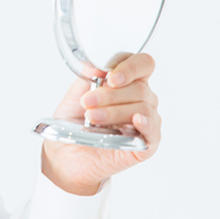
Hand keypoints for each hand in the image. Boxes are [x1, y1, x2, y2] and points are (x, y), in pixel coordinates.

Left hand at [41, 53, 161, 194]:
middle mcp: (141, 100)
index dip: (130, 67)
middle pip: (140, 88)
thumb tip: (96, 64)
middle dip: (110, 94)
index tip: (110, 77)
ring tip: (92, 118)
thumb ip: (88, 77)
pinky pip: (154, 131)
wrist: (65, 154)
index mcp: (128, 83)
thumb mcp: (75, 95)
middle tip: (87, 102)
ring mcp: (146, 122)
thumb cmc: (74, 123)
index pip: (143, 65)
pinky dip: (146, 124)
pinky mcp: (146, 144)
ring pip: (142, 108)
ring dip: (114, 111)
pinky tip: (136, 120)